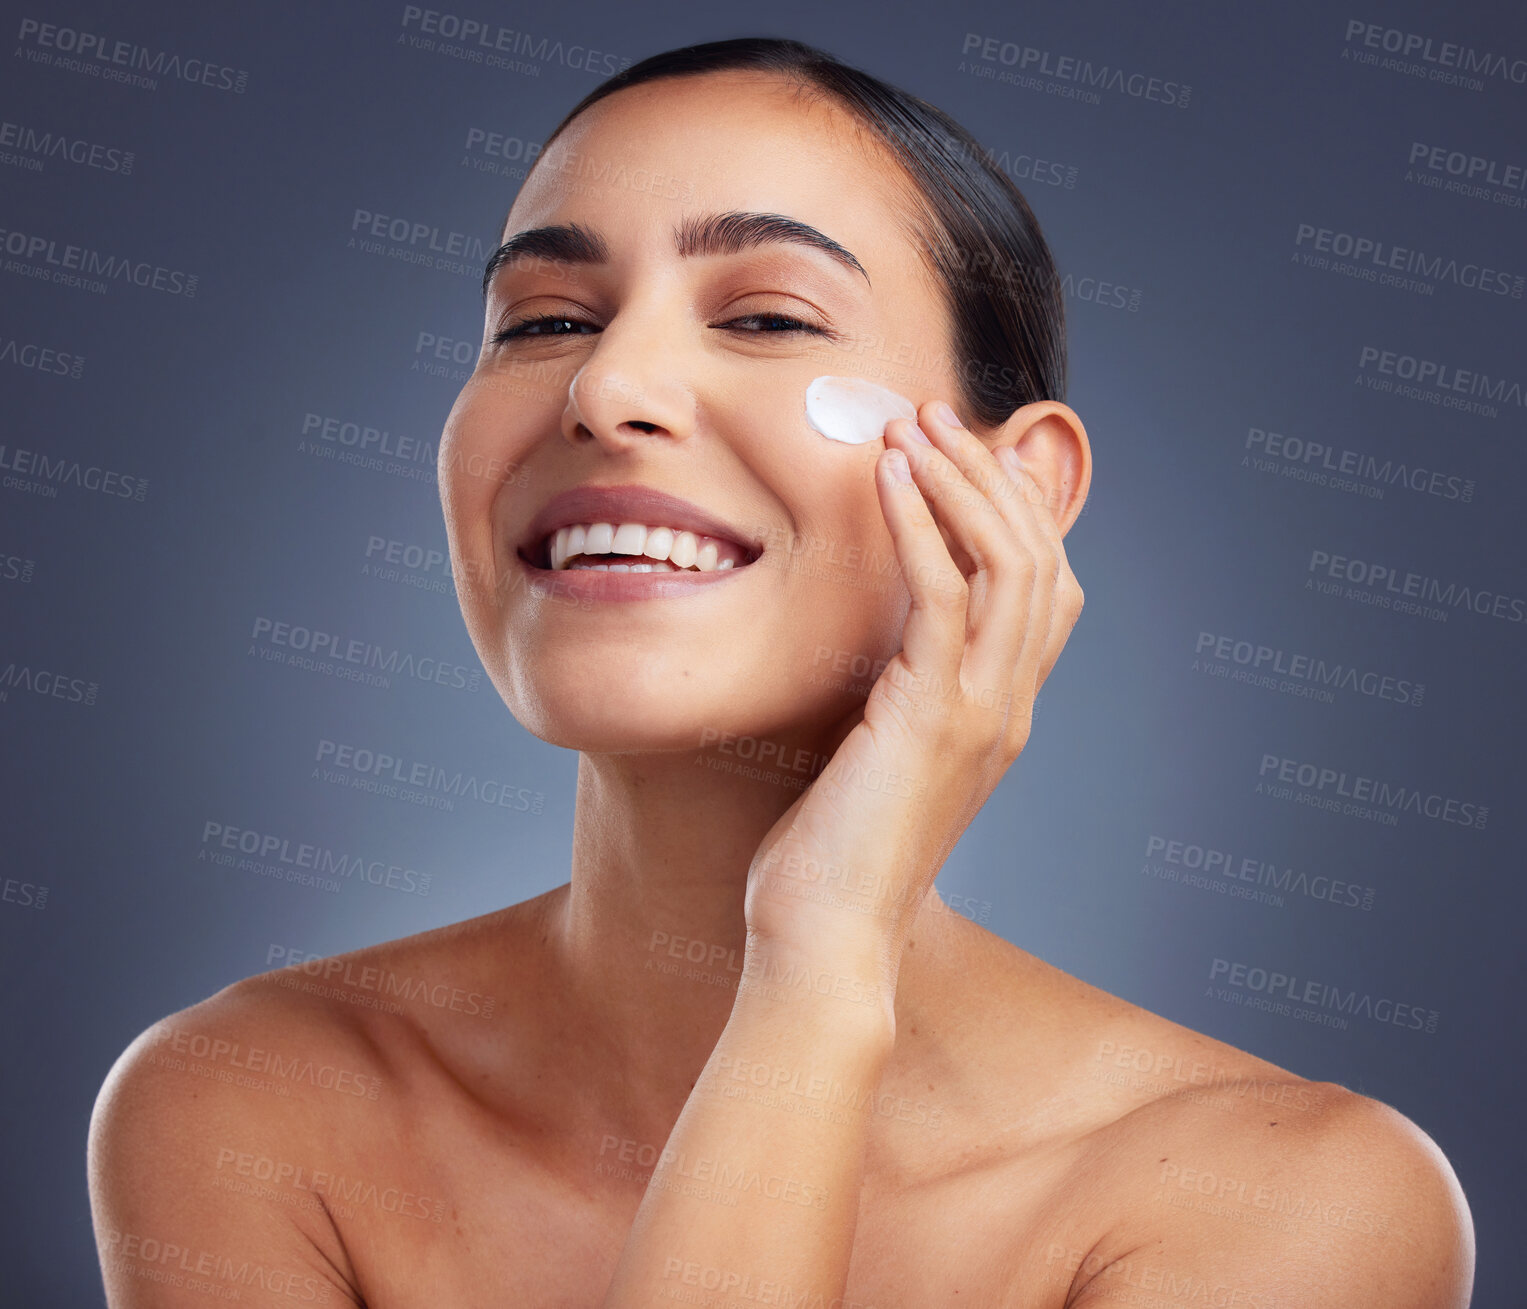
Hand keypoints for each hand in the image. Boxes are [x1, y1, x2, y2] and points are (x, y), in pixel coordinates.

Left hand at [744, 400, 1084, 980]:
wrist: (824, 938)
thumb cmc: (830, 853)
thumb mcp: (871, 753)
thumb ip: (891, 690)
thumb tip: (867, 634)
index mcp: (999, 712)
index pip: (1043, 587)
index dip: (1014, 508)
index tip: (955, 451)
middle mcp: (1009, 706)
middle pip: (1040, 558)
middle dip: (991, 474)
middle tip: (936, 413)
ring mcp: (984, 714)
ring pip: (1010, 563)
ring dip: (964, 481)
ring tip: (916, 422)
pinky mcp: (935, 719)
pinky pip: (946, 597)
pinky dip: (921, 525)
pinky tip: (888, 478)